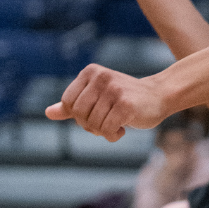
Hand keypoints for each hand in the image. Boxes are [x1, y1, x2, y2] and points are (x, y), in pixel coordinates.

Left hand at [46, 65, 171, 140]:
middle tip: (105, 123)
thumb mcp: (97, 98)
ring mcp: (114, 90)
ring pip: (93, 124)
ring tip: (116, 125)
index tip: (94, 115)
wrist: (160, 95)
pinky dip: (113, 135)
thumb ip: (73, 105)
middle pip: (78, 114)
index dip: (78, 116)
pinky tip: (123, 129)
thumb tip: (48, 113)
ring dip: (103, 132)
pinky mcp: (126, 105)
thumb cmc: (126, 98)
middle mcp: (101, 78)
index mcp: (90, 72)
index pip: (68, 102)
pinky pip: (107, 129)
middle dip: (90, 125)